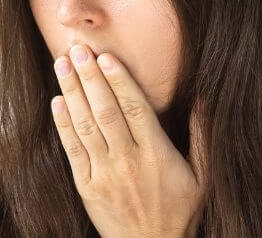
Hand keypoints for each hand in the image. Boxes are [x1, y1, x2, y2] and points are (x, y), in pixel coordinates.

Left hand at [51, 44, 205, 237]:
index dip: (119, 79)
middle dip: (89, 77)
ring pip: (85, 126)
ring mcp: (104, 173)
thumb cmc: (179, 210)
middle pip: (106, 111)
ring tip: (62, 64)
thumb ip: (202, 138)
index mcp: (157, 154)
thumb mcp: (202, 177)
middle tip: (77, 49)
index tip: (105, 56)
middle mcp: (128, 160)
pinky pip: (73, 151)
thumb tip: (205, 100)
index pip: (135, 107)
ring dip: (71, 92)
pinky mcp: (86, 186)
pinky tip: (56, 101)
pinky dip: (63, 125)